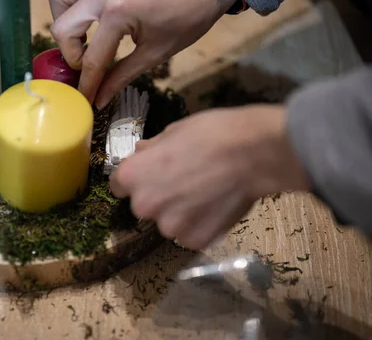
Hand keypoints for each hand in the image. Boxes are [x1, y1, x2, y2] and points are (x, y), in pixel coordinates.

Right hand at [46, 0, 236, 108]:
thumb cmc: (187, 18)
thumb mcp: (155, 54)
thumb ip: (121, 76)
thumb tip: (100, 98)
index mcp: (117, 13)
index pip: (92, 59)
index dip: (86, 85)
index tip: (84, 101)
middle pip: (62, 28)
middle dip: (71, 55)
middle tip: (87, 66)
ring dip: (64, 20)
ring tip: (81, 38)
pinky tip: (86, 15)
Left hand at [109, 106, 310, 249]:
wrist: (253, 153)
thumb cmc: (212, 134)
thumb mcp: (173, 131)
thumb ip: (151, 149)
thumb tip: (141, 153)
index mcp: (132, 176)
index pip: (118, 184)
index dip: (136, 179)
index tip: (151, 175)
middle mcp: (144, 205)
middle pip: (143, 205)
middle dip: (159, 196)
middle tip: (185, 181)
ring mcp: (169, 227)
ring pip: (168, 221)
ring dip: (180, 212)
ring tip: (206, 193)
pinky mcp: (194, 241)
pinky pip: (190, 234)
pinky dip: (200, 224)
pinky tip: (216, 205)